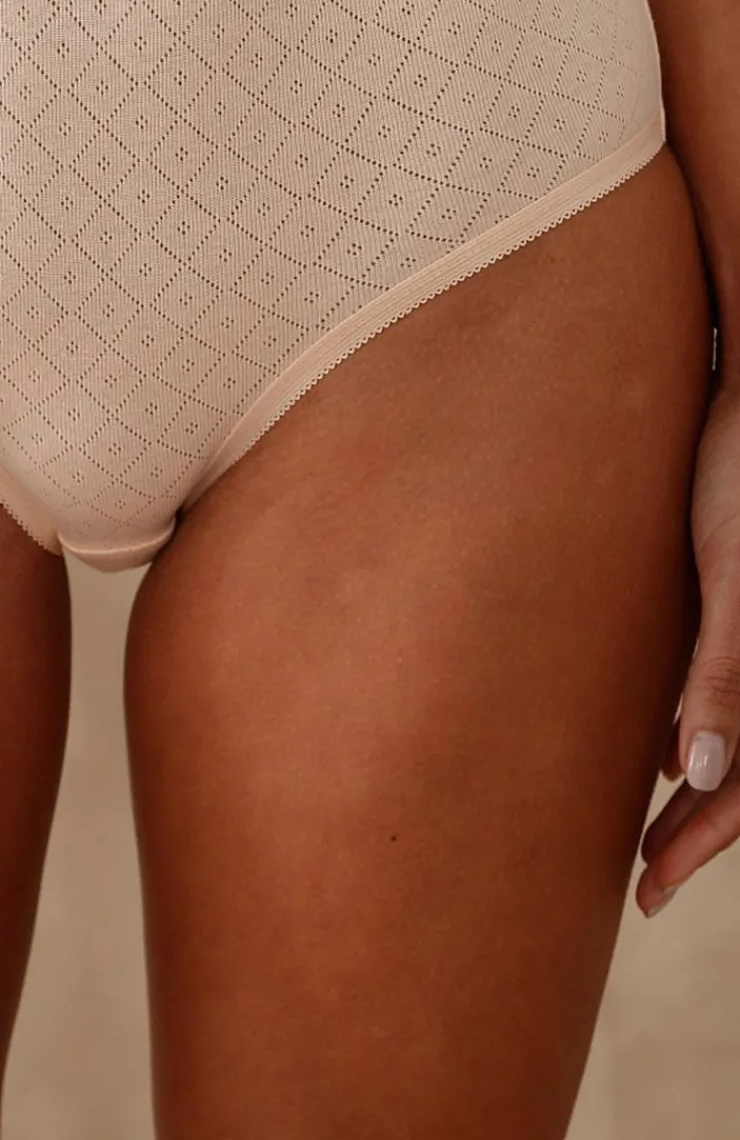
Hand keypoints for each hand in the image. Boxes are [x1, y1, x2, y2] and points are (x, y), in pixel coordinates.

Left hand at [637, 378, 739, 915]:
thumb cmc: (738, 478)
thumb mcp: (729, 579)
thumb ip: (723, 676)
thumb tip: (696, 777)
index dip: (699, 845)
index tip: (645, 890)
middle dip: (693, 835)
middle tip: (639, 888)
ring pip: (732, 741)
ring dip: (690, 792)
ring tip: (638, 836)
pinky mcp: (733, 608)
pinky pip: (722, 691)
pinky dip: (692, 732)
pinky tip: (649, 754)